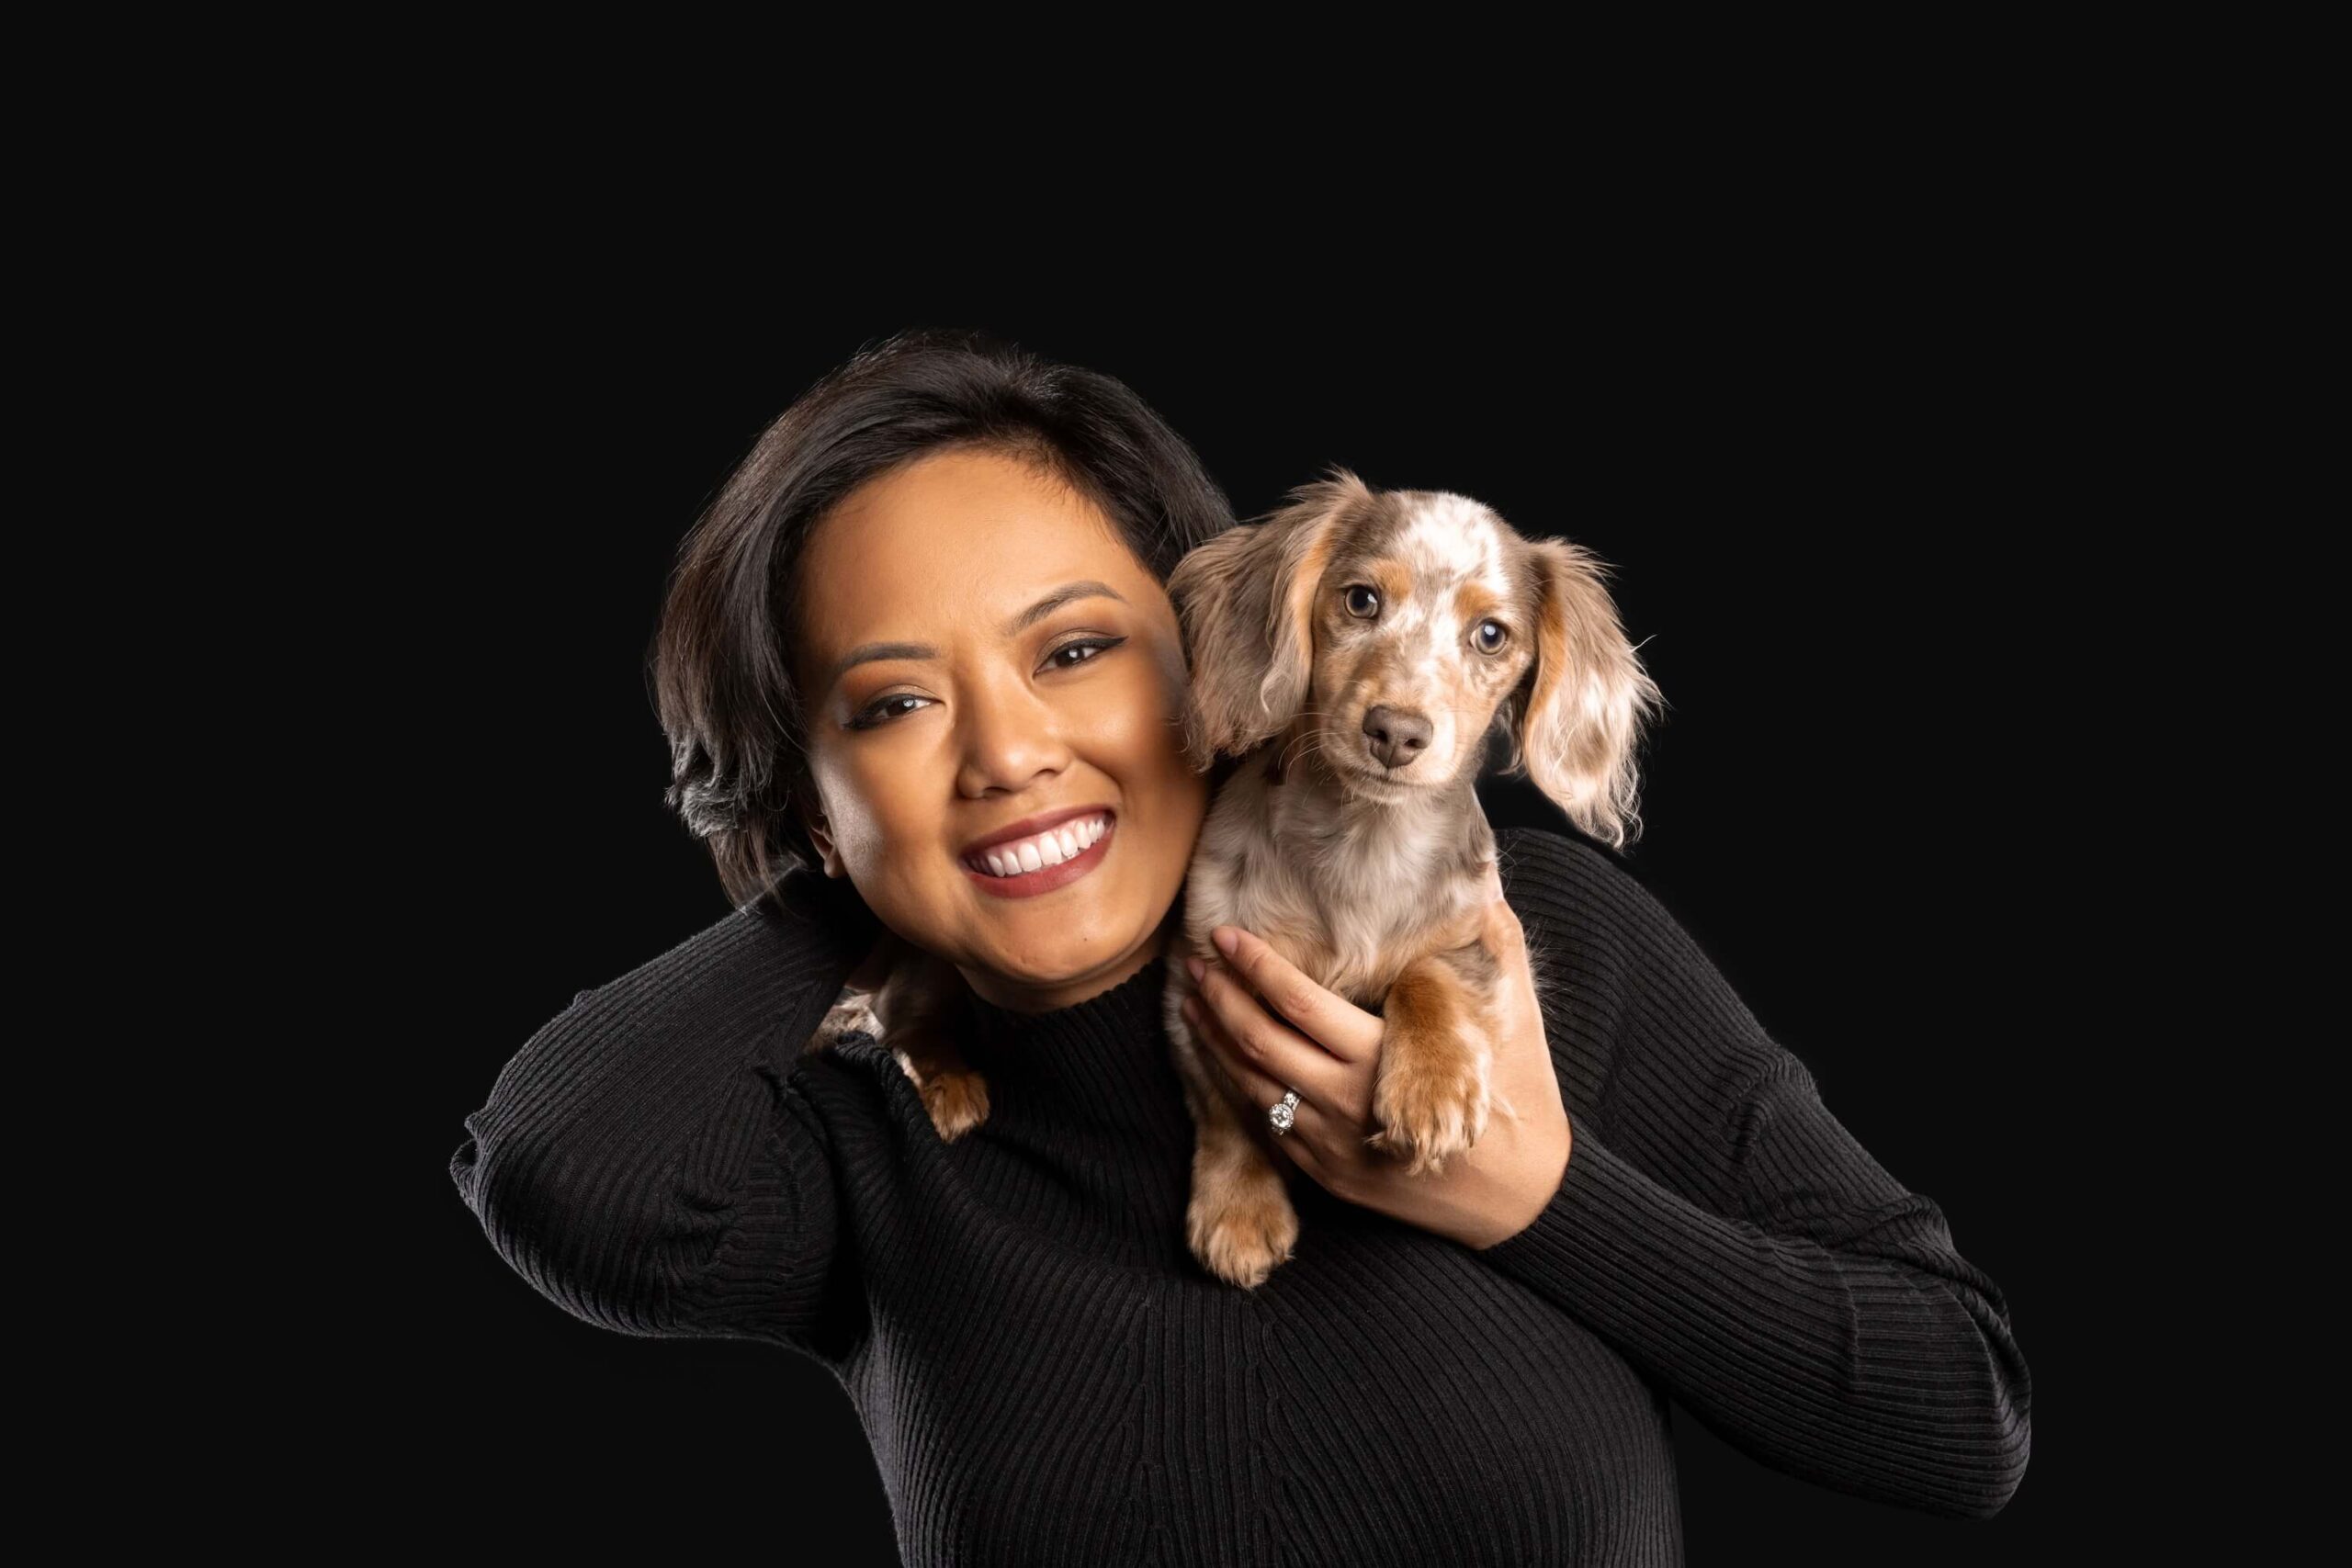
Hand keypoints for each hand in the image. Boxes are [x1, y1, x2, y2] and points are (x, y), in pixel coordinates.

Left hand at [1181, 884, 1572, 1250]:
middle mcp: (1345, 1102)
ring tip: (1195, 1003)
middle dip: (1219, 997)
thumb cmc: (1522, 1098)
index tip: (1226, 936)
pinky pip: (1267, 1125)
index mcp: (1380, 1058)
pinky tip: (1226, 1061)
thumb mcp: (1515, 1018)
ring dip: (1215, 1042)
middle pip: (1258, 1041)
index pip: (1296, 1002)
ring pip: (1251, 1086)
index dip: (1254, 965)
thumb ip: (1492, 950)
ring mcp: (1330, 1145)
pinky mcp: (1328, 1175)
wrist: (1523, 1200)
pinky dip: (1237, 1086)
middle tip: (1196, 962)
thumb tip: (1482, 889)